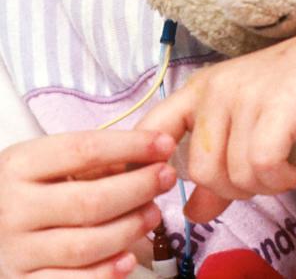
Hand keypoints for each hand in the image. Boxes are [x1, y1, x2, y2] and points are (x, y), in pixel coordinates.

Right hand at [0, 130, 176, 277]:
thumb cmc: (28, 186)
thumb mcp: (47, 162)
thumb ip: (93, 161)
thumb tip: (148, 159)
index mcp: (19, 165)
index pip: (84, 150)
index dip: (131, 146)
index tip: (165, 144)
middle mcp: (12, 208)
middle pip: (90, 201)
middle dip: (139, 188)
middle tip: (167, 177)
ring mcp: (14, 251)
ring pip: (85, 245)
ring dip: (130, 228)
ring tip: (154, 213)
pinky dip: (105, 272)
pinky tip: (128, 257)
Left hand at [137, 24, 295, 222]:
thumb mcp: (251, 123)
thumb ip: (220, 167)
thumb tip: (193, 212)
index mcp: (202, 89)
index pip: (152, 130)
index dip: (150, 166)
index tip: (174, 187)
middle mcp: (216, 89)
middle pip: (199, 170)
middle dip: (233, 188)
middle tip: (264, 174)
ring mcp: (245, 95)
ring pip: (233, 174)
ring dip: (264, 184)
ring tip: (286, 165)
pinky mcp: (277, 106)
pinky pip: (263, 166)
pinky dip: (282, 178)